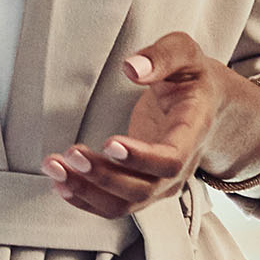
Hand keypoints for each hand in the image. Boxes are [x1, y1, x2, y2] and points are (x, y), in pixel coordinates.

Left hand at [50, 32, 259, 217]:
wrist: (205, 104)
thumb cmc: (191, 77)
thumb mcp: (185, 53)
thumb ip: (162, 56)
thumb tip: (132, 68)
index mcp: (193, 133)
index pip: (170, 159)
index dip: (140, 158)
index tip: (108, 142)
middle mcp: (180, 168)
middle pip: (141, 190)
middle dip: (102, 176)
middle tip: (70, 154)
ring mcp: (160, 183)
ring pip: (123, 204)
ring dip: (85, 191)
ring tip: (54, 168)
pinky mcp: (141, 187)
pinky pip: (113, 206)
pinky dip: (84, 199)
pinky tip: (60, 182)